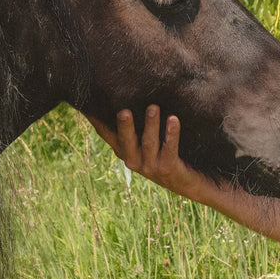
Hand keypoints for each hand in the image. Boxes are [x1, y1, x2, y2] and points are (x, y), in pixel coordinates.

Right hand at [88, 105, 202, 197]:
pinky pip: (170, 149)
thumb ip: (134, 125)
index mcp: (125, 152)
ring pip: (149, 143)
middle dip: (125, 126)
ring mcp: (151, 168)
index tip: (89, 105)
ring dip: (151, 125)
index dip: (97, 121)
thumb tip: (127, 95)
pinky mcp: (169, 169)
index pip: (107, 135)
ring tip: (153, 107)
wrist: (189, 183)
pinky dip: (171, 133)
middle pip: (126, 141)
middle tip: (123, 110)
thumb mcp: (146, 141)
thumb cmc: (165, 155)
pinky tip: (174, 119)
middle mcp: (134, 161)